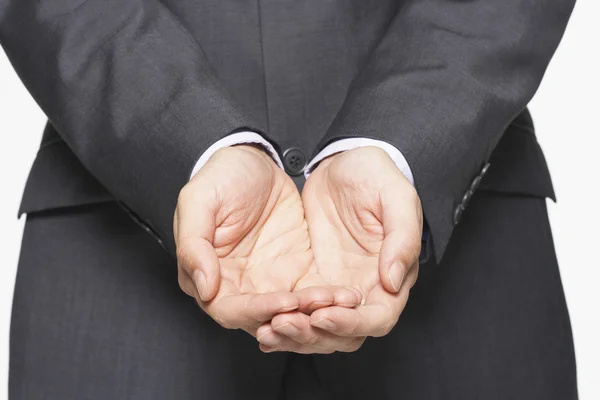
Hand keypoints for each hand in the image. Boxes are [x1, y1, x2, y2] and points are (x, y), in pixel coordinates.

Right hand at [174, 145, 361, 337]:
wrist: (256, 159)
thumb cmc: (221, 176)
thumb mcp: (199, 200)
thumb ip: (194, 244)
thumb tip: (204, 288)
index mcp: (208, 275)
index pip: (229, 310)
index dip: (256, 310)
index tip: (285, 300)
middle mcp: (238, 287)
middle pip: (263, 320)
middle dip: (294, 320)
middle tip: (323, 308)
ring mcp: (267, 283)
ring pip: (291, 314)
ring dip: (315, 314)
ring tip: (341, 302)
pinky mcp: (294, 273)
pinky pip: (311, 295)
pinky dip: (327, 299)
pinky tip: (346, 294)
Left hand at [257, 146, 421, 352]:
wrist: (343, 162)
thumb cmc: (375, 175)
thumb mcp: (395, 196)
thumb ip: (402, 238)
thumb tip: (394, 282)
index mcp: (390, 273)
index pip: (378, 317)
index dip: (351, 323)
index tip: (323, 315)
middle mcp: (364, 288)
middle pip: (344, 334)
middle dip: (314, 336)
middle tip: (283, 323)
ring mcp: (335, 285)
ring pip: (317, 329)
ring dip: (293, 334)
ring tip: (266, 328)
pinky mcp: (311, 279)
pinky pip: (297, 310)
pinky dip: (280, 321)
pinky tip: (260, 324)